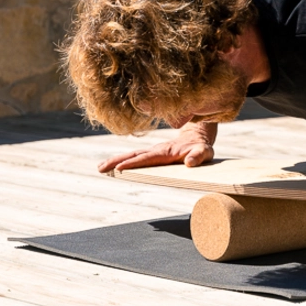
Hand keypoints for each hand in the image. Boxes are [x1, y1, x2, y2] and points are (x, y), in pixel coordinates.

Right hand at [97, 122, 216, 172]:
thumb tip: (190, 163)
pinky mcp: (152, 153)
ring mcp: (152, 151)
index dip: (134, 163)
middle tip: (101, 169)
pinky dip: (122, 160)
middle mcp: (156, 150)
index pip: (148, 158)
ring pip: (132, 155)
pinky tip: (112, 166)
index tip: (120, 169)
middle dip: (117, 161)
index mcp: (166, 151)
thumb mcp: (205, 152)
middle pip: (134, 155)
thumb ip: (199, 156)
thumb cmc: (201, 147)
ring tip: (100, 168)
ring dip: (115, 161)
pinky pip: (135, 157)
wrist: (197, 136)